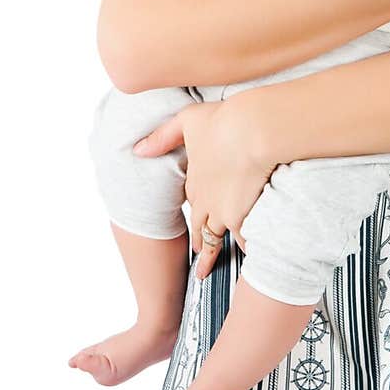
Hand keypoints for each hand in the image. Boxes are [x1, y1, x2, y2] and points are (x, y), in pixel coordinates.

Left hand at [134, 95, 275, 278]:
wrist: (252, 130)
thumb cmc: (223, 120)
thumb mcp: (186, 121)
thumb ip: (164, 136)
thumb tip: (138, 150)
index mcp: (193, 179)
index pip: (193, 201)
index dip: (195, 212)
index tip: (196, 223)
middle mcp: (204, 200)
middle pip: (200, 227)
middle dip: (199, 242)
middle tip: (198, 258)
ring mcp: (222, 211)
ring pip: (215, 239)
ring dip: (212, 255)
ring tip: (209, 269)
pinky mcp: (240, 216)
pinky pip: (244, 239)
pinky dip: (247, 248)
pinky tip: (249, 256)